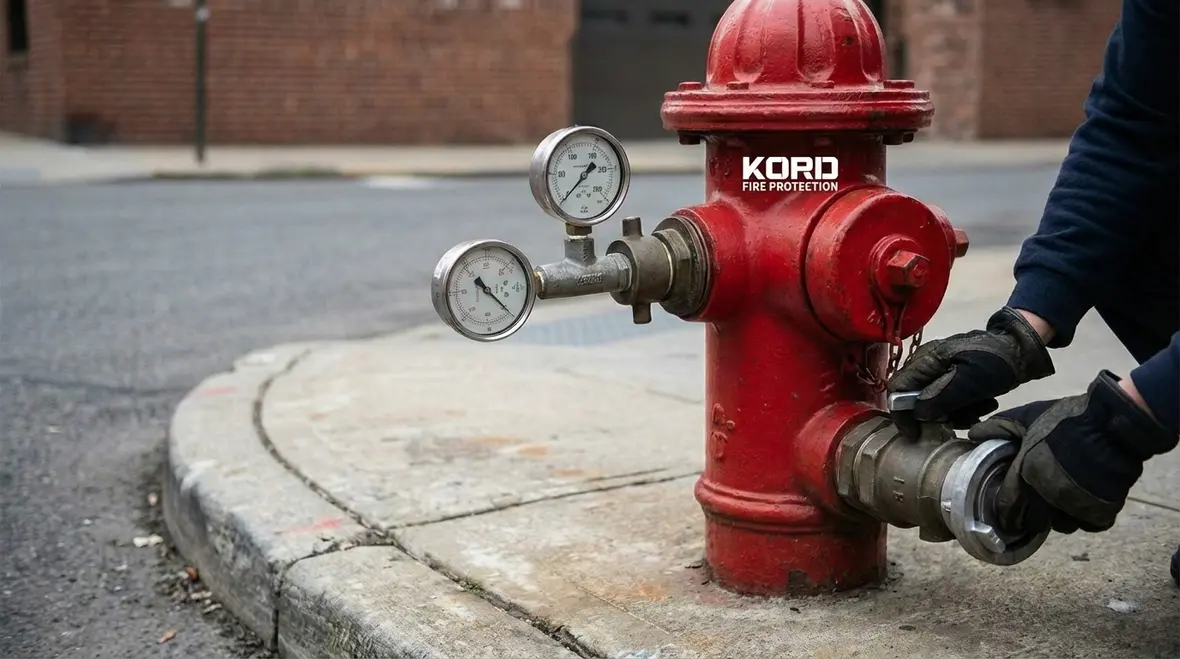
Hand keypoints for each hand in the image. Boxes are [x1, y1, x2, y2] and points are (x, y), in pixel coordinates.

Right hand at [886, 307, 1054, 436]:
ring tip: (983, 408)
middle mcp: (927, 365)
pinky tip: (984, 403)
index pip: (897, 389)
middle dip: (940, 415)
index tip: (915, 435)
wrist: (1023, 349)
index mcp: (925, 360)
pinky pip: (950, 400)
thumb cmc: (996, 362)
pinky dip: (966, 407)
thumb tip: (918, 414)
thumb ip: (940, 398)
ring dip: (958, 412)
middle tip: (965, 418)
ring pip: (935, 404)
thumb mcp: (969, 381)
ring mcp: (941, 371)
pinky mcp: (955, 378)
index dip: (901, 415)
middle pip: (917, 400)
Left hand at [968, 370, 1177, 534]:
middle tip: (1037, 508)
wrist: (1112, 425)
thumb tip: (973, 435)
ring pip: (1062, 525)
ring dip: (1061, 517)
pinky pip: (1090, 525)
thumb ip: (999, 428)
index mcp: (1027, 472)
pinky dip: (1088, 518)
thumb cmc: (1067, 419)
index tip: (1006, 516)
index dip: (1006, 513)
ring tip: (1063, 501)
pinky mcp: (1102, 511)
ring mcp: (1076, 505)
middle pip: (1035, 522)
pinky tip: (1086, 503)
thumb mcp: (1027, 416)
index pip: (1009, 506)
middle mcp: (1049, 494)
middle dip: (1033, 517)